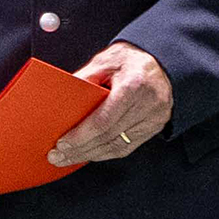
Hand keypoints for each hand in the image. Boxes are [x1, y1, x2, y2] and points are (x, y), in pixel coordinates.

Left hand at [49, 42, 173, 164]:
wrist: (160, 61)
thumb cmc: (130, 59)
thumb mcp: (104, 61)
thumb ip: (83, 80)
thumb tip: (60, 99)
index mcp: (133, 85)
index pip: (104, 119)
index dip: (81, 136)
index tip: (62, 144)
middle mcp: (148, 104)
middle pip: (109, 136)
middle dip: (80, 149)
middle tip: (58, 156)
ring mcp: (154, 118)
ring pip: (118, 146)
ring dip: (91, 155)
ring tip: (69, 158)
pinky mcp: (155, 127)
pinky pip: (128, 146)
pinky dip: (106, 152)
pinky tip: (89, 154)